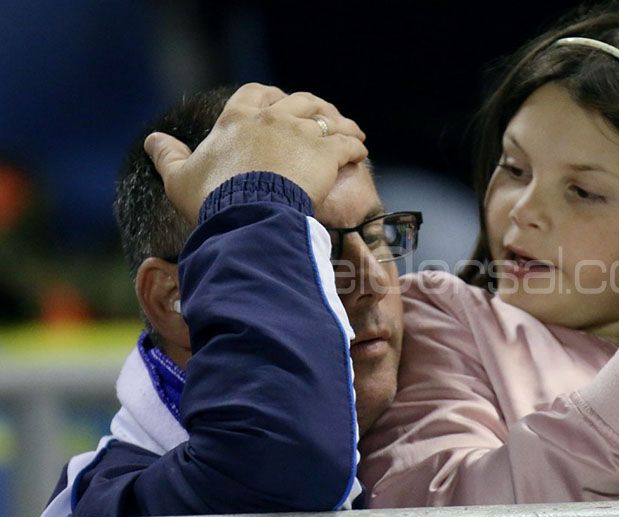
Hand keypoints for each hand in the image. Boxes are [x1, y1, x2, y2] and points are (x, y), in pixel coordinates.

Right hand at [144, 82, 368, 222]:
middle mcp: (272, 118)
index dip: (269, 96)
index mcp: (237, 118)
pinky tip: (360, 150)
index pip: (256, 93)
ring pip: (327, 118)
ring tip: (351, 132)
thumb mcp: (180, 178)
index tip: (278, 103)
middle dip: (312, 106)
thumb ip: (168, 156)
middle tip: (322, 117)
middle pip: (299, 100)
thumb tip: (152, 140)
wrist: (248, 215)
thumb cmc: (213, 198)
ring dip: (340, 123)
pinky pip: (347, 143)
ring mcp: (301, 133)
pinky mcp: (325, 153)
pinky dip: (355, 144)